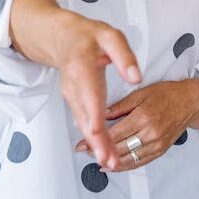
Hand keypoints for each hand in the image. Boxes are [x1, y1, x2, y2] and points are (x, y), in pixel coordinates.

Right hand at [54, 13, 140, 170]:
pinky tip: (103, 150)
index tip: (103, 139)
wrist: (62, 38)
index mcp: (82, 70)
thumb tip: (136, 78)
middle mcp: (74, 88)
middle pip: (86, 119)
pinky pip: (84, 121)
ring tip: (111, 162)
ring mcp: (72, 96)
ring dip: (96, 144)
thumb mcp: (109, 36)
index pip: (90, 101)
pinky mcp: (74, 101)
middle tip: (112, 162)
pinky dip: (93, 137)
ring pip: (84, 124)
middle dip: (98, 143)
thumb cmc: (89, 36)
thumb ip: (123, 56)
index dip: (97, 123)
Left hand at [76, 78, 198, 169]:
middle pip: (119, 148)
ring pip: (128, 159)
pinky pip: (140, 162)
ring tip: (95, 160)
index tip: (82, 142)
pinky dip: (125, 167)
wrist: (190, 102)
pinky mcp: (160, 150)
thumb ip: (120, 106)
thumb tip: (100, 115)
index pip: (114, 133)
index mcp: (143, 116)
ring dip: (110, 162)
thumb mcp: (141, 93)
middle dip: (99, 151)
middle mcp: (150, 133)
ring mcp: (156, 144)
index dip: (96, 139)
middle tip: (83, 151)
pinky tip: (113, 166)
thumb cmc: (167, 94)